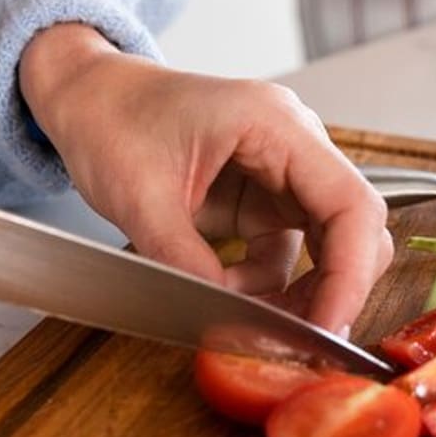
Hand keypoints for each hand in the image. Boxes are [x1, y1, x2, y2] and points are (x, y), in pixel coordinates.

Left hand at [20, 25, 393, 333]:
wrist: (85, 96)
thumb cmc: (108, 119)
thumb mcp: (139, 197)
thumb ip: (186, 261)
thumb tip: (231, 326)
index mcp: (273, 123)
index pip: (350, 204)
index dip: (349, 275)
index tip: (325, 331)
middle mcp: (290, 140)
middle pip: (350, 227)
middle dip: (329, 288)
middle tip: (294, 341)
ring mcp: (278, 166)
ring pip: (322, 245)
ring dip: (291, 290)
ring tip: (238, 313)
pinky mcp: (259, 192)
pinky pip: (284, 250)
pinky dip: (263, 281)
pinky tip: (222, 287)